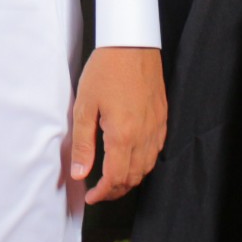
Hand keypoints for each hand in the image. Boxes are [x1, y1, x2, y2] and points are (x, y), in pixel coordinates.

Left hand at [69, 46, 167, 203]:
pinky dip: (143, 163)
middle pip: (133, 178)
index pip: (115, 179)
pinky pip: (156, 151)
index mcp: (123, 135)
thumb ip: (83, 144)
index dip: (103, 194)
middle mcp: (144, 136)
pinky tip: (130, 158)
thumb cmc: (105, 70)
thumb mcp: (85, 106)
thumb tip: (79, 174)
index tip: (90, 197)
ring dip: (130, 179)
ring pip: (147, 168)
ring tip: (112, 178)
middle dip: (115, 190)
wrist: (132, 44)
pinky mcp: (162, 119)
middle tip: (98, 191)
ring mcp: (156, 128)